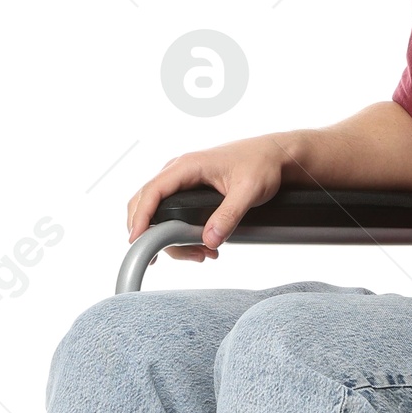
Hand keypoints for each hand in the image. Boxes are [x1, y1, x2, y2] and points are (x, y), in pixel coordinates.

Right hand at [126, 136, 287, 261]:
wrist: (274, 156)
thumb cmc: (262, 165)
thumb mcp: (249, 191)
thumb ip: (229, 215)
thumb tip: (209, 240)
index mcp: (187, 166)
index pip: (151, 192)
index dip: (140, 218)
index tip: (136, 241)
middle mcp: (179, 171)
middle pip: (146, 204)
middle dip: (156, 234)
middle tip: (181, 256)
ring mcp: (182, 180)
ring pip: (159, 212)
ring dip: (174, 238)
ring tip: (203, 254)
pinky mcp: (189, 189)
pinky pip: (171, 211)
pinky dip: (179, 232)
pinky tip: (201, 246)